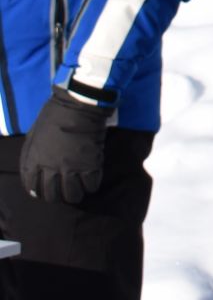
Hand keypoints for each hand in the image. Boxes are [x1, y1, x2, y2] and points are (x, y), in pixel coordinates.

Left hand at [20, 88, 109, 202]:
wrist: (79, 105)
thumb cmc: (55, 115)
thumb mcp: (34, 134)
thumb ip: (32, 153)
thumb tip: (34, 167)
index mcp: (34, 161)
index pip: (32, 187)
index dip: (38, 191)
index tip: (44, 190)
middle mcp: (51, 168)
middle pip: (52, 194)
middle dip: (57, 196)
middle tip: (63, 192)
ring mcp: (71, 167)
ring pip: (72, 194)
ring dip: (75, 195)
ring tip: (79, 192)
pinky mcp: (90, 164)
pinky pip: (91, 184)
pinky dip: (92, 186)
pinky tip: (92, 183)